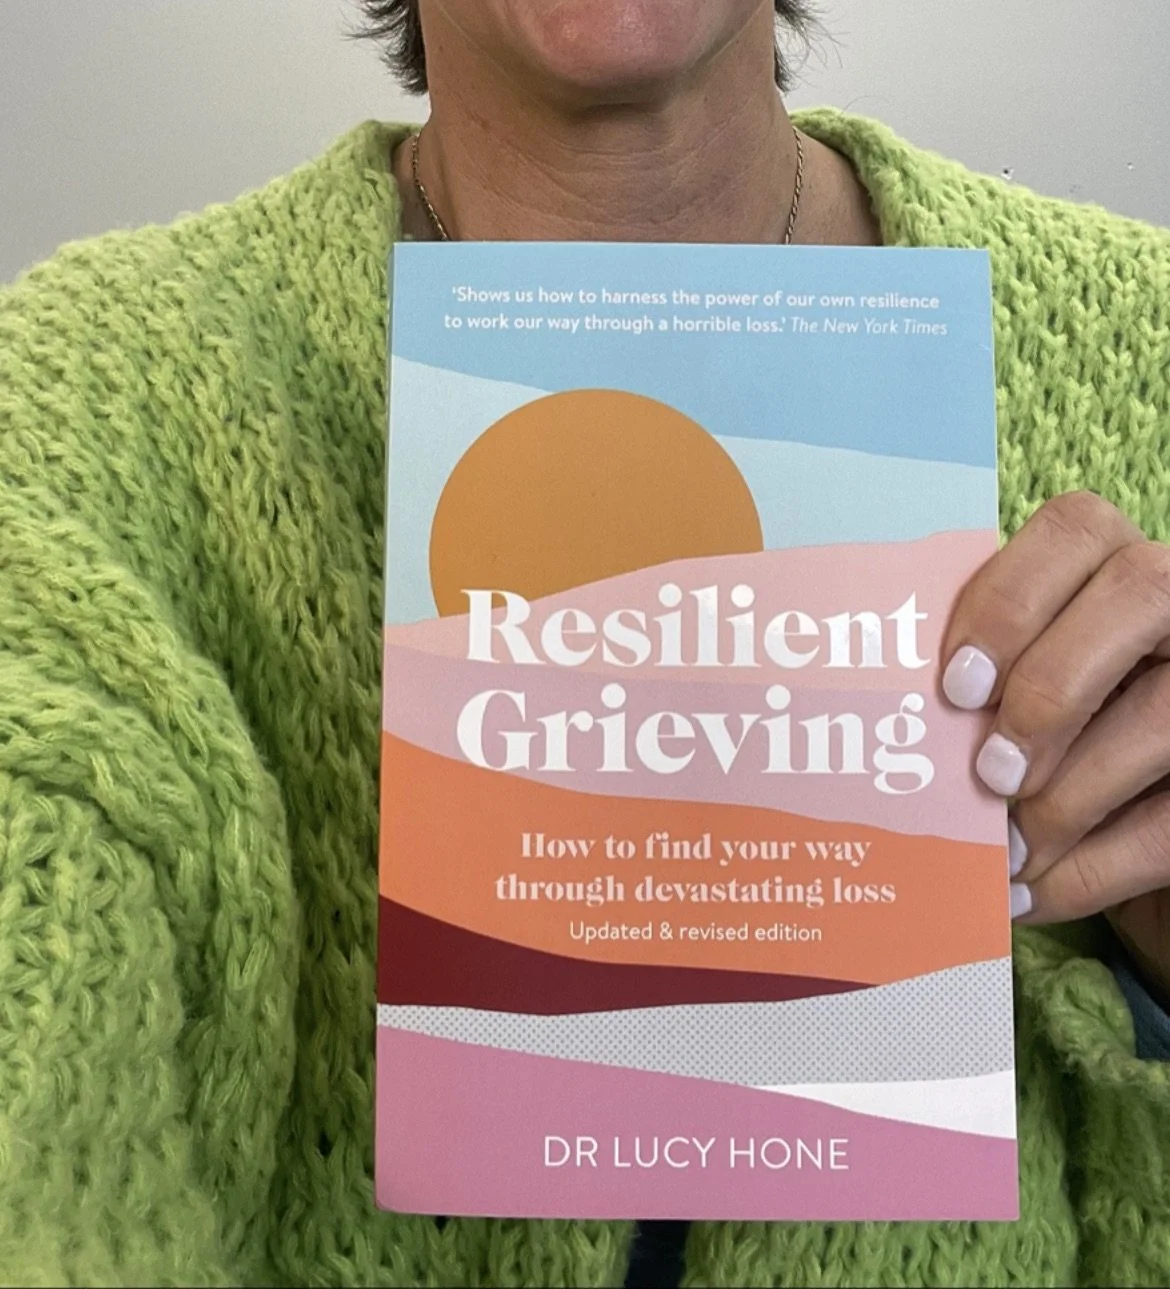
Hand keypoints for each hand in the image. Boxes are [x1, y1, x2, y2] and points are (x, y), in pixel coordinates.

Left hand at [941, 491, 1169, 1005]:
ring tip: (1001, 852)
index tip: (955, 686)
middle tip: (990, 770)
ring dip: (1066, 797)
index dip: (1012, 599)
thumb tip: (872, 716)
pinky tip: (1028, 899)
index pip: (1076, 527)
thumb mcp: (1009, 694)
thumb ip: (976, 678)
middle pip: (1140, 591)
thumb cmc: (1040, 745)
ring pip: (1166, 710)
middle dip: (1052, 686)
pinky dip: (1090, 873)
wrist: (1127, 823)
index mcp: (1114, 565)